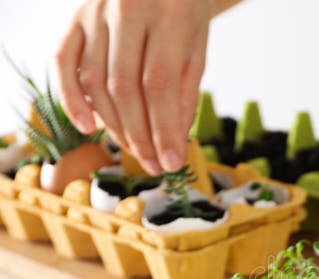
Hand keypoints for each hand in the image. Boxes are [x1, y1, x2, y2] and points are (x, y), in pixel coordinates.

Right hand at [55, 0, 213, 174]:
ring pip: (95, 81)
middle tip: (154, 165)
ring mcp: (95, 12)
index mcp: (168, 15)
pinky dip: (71, 98)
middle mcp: (126, 10)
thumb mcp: (197, 49)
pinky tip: (88, 127)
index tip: (171, 162)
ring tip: (135, 152)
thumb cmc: (184, 14)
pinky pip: (63, 62)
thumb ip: (185, 94)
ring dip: (113, 125)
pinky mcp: (75, 17)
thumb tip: (173, 145)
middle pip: (124, 87)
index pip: (160, 84)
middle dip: (139, 135)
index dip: (163, 128)